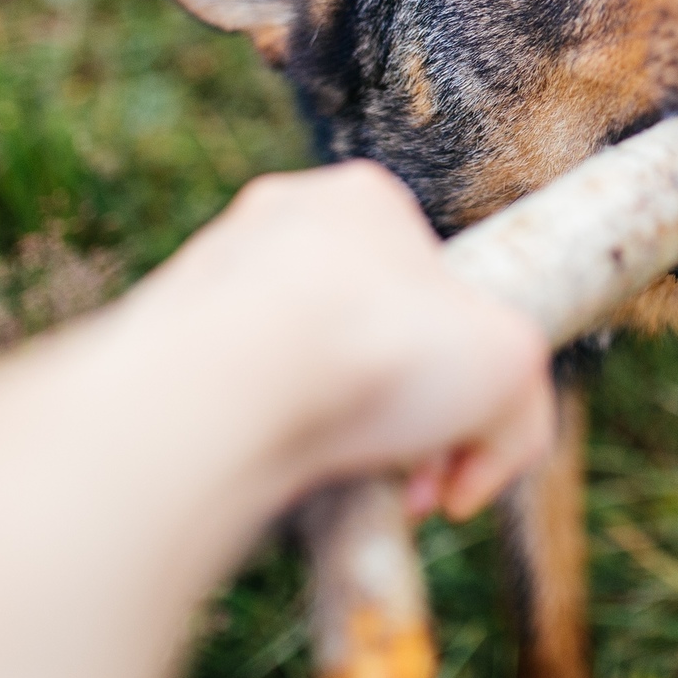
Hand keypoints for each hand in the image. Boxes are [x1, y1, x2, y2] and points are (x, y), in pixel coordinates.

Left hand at [128, 162, 554, 519]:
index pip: (432, 286)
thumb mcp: (511, 367)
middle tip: (415, 471)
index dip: (460, 368)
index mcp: (366, 199)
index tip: (458, 428)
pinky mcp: (158, 345)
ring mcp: (211, 280)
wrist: (222, 390)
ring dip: (338, 433)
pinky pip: (234, 403)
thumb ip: (518, 410)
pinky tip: (281, 473)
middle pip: (365, 332)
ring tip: (350, 477)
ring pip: (299, 371)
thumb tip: (470, 472)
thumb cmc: (375, 349)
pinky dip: (267, 444)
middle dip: (398, 409)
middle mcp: (278, 224)